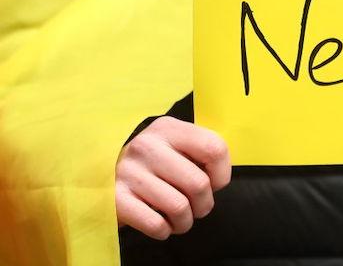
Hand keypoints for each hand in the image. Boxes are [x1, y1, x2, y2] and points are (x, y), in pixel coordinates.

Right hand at [116, 116, 231, 239]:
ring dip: (185, 221)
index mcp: (168, 128)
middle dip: (205, 204)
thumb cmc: (152, 163)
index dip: (222, 173)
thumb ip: (199, 153)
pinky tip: (162, 224)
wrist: (102, 174)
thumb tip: (218, 179)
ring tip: (181, 219)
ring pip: (179, 207)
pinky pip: (155, 224)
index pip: (214, 148)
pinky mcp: (114, 198)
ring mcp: (128, 171)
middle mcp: (147, 145)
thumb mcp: (174, 145)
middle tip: (198, 207)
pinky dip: (164, 230)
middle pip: (198, 183)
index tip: (215, 183)